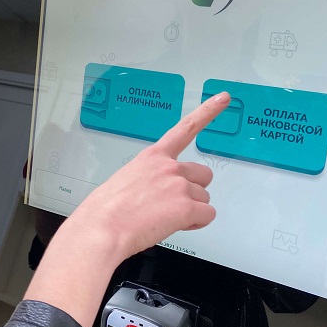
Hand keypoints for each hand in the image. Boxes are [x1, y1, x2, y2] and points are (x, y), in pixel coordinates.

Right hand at [24, 92, 229, 326]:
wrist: (102, 229)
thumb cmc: (104, 211)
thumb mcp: (126, 182)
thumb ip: (149, 180)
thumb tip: (157, 197)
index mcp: (152, 157)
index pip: (184, 129)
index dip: (208, 112)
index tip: (224, 98)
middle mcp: (169, 167)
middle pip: (203, 175)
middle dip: (194, 191)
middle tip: (172, 205)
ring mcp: (179, 186)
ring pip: (204, 199)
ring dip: (191, 210)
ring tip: (164, 219)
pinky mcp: (186, 207)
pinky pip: (207, 216)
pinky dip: (195, 224)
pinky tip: (174, 226)